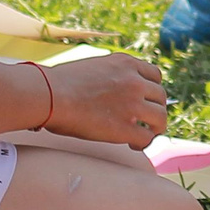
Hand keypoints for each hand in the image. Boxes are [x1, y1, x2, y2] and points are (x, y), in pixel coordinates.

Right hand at [48, 52, 169, 146]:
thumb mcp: (94, 67)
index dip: (152, 91)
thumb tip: (113, 88)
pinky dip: (143, 143)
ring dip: (155, 127)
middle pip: (161, 97)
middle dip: (154, 109)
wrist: (48, 95)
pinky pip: (147, 138)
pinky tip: (132, 145)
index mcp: (126, 63)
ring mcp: (132, 104)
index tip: (145, 100)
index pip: (155, 76)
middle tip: (146, 121)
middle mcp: (134, 81)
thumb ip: (111, 75)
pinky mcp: (125, 127)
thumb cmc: (60, 84)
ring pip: (160, 118)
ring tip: (145, 134)